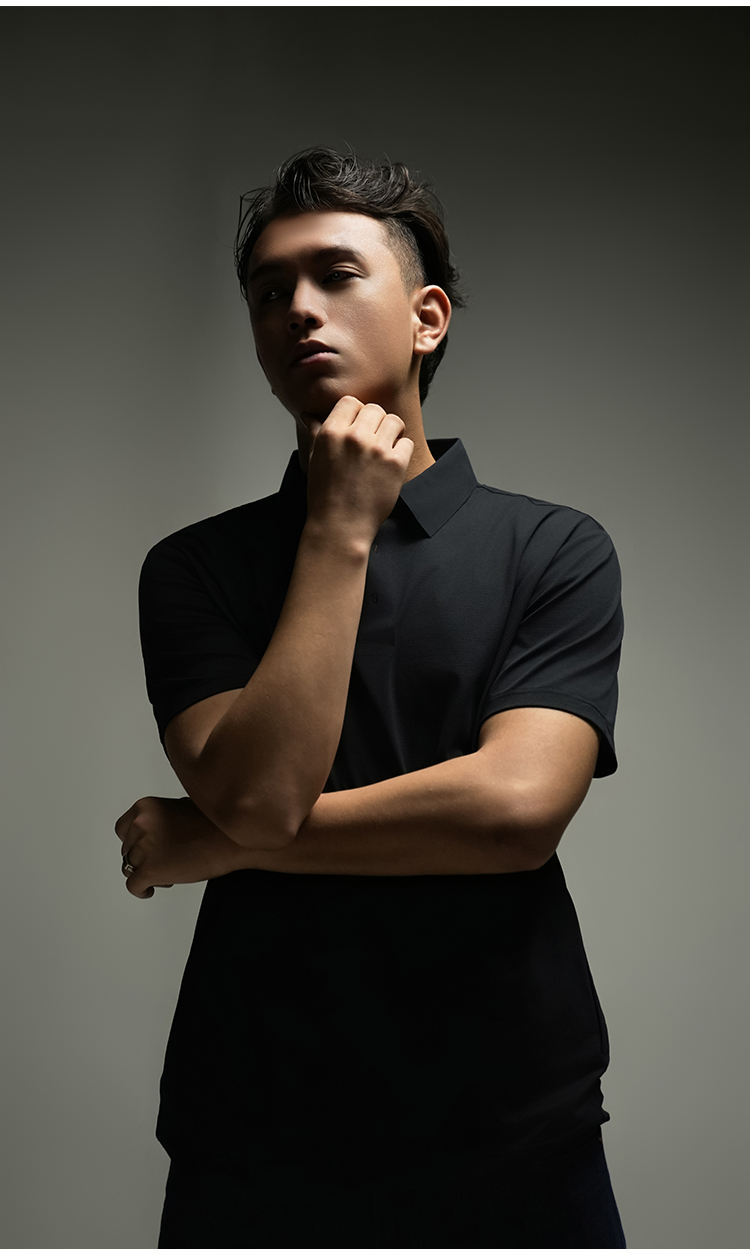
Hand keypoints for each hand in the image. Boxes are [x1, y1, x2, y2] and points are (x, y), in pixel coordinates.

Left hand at [114, 796, 250, 898]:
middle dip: (143, 857)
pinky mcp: (150, 869)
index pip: (123, 829)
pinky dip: (142, 890)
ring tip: (170, 872)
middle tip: (165, 861)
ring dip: (147, 872)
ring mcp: (144, 847)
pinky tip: (151, 890)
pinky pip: (134, 886)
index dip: (135, 841)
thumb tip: (152, 833)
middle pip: (127, 850)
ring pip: (129, 868)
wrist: (232, 839)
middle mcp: (141, 824)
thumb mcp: (182, 807)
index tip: (146, 848)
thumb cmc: (216, 824)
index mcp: (146, 807)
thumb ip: (161, 818)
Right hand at [303, 395, 413, 544]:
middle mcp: (354, 437)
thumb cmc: (325, 496)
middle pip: (375, 408)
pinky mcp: (395, 464)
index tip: (358, 427)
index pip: (351, 402)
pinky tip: (391, 464)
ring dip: (392, 432)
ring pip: (394, 421)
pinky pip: (407, 443)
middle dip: (375, 422)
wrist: (340, 526)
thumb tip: (309, 415)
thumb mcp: (314, 460)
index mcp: (331, 433)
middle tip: (372, 440)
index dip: (356, 413)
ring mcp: (376, 449)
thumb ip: (315, 433)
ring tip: (384, 449)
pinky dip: (402, 452)